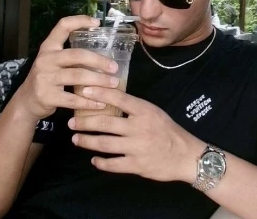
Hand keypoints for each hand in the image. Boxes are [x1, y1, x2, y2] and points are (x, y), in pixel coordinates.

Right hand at [13, 15, 119, 121]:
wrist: (26, 102)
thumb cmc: (47, 79)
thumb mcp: (53, 62)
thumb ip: (71, 56)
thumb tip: (104, 53)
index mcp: (49, 47)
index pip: (62, 26)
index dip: (79, 21)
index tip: (97, 22)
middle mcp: (46, 59)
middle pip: (77, 55)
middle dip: (99, 60)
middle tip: (114, 67)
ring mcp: (45, 77)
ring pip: (78, 76)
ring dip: (99, 81)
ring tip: (113, 84)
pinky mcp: (47, 96)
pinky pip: (73, 98)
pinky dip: (89, 102)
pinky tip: (101, 103)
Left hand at [68, 86, 205, 183]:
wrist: (185, 155)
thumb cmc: (168, 130)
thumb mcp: (154, 112)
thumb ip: (134, 107)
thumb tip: (111, 99)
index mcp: (144, 111)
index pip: (118, 99)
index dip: (100, 94)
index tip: (84, 91)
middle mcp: (138, 127)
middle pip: (105, 123)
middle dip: (85, 122)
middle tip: (71, 122)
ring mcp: (136, 147)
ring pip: (105, 144)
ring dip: (87, 141)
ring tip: (76, 139)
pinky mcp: (136, 165)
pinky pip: (113, 164)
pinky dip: (101, 162)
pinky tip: (94, 159)